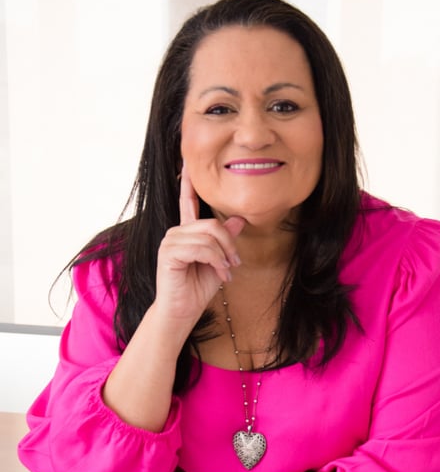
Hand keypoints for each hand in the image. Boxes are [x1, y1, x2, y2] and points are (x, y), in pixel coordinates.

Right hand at [152, 165, 244, 327]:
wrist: (183, 311)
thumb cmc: (198, 288)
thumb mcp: (219, 261)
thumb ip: (226, 241)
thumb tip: (239, 220)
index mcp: (187, 232)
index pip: (188, 201)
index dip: (188, 182)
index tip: (188, 160)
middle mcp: (177, 232)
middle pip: (211, 224)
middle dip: (229, 244)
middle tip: (234, 263)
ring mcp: (170, 241)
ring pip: (208, 236)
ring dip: (224, 256)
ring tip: (227, 272)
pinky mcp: (169, 253)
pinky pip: (201, 248)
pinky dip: (216, 261)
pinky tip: (219, 273)